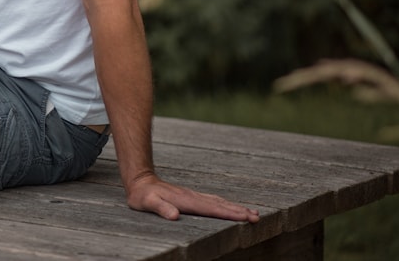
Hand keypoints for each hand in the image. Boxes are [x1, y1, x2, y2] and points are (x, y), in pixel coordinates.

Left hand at [126, 172, 259, 222]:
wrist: (141, 181)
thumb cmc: (143, 196)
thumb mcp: (147, 202)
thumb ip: (161, 208)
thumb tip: (174, 216)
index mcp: (187, 201)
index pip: (212, 209)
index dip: (229, 213)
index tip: (245, 217)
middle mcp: (194, 197)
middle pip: (220, 205)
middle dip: (239, 211)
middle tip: (257, 217)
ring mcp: (194, 196)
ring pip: (219, 202)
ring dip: (236, 208)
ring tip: (253, 213)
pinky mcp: (192, 197)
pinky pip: (214, 201)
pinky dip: (226, 205)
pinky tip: (232, 207)